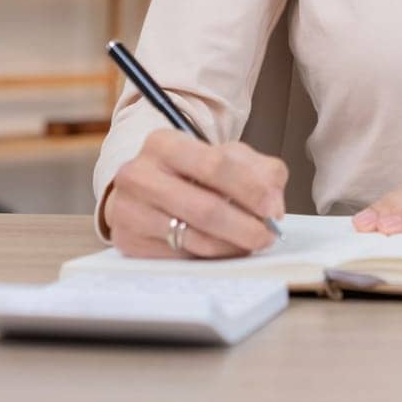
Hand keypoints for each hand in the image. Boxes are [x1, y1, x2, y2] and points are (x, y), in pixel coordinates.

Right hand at [103, 129, 287, 257]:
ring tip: (250, 243)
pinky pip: (179, 258)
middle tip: (268, 236)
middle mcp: (138, 175)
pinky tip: (224, 249)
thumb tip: (274, 204)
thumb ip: (260, 170)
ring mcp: (128, 211)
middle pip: (204, 208)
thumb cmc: (192, 170)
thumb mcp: (226, 156)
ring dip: (231, 246)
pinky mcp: (128, 242)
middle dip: (244, 227)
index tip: (272, 209)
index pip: (213, 165)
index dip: (249, 189)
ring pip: (193, 238)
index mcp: (163, 143)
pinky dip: (209, 257)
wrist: (145, 187)